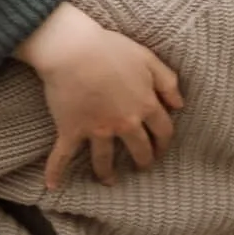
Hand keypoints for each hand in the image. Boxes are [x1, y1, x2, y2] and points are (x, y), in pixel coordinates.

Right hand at [17, 2, 184, 189]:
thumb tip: (180, 105)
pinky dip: (56, 171)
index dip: (164, 142)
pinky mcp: (71, 130)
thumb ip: (168, 82)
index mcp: (145, 105)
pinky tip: (52, 186)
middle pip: (140, 150)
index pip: (163, 131)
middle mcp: (124, 123)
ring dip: (107, 173)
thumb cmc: (111, 49)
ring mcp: (97, 130)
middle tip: (141, 165)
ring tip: (109, 181)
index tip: (161, 148)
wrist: (73, 49)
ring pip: (105, 160)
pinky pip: (62, 155)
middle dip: (143, 161)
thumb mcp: (148, 58)